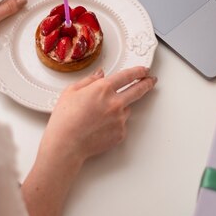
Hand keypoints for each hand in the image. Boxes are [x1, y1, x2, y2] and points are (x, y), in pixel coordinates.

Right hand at [42, 66, 156, 170]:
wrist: (66, 144)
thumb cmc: (65, 119)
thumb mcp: (71, 91)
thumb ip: (89, 80)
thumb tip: (100, 74)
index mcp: (103, 88)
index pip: (127, 76)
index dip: (138, 72)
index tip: (143, 70)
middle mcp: (115, 103)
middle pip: (138, 90)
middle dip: (146, 84)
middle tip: (150, 81)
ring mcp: (120, 119)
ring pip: (127, 109)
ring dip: (122, 108)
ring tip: (102, 114)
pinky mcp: (120, 133)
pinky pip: (122, 124)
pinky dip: (115, 123)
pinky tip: (100, 126)